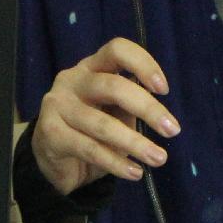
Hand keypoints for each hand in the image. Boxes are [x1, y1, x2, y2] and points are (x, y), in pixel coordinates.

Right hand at [31, 37, 180, 195]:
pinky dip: (116, 163)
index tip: (164, 89)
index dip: (143, 64)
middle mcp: (72, 79)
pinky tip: (135, 172)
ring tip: (159, 158)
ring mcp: (58, 105)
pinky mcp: (50, 133)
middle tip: (172, 130)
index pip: (117, 50)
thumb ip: (131, 105)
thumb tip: (163, 115)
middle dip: (148, 109)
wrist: (52, 160)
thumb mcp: (114, 112)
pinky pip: (90, 149)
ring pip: (103, 124)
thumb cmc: (90, 129)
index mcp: (91, 67)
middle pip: (113, 86)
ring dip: (136, 143)